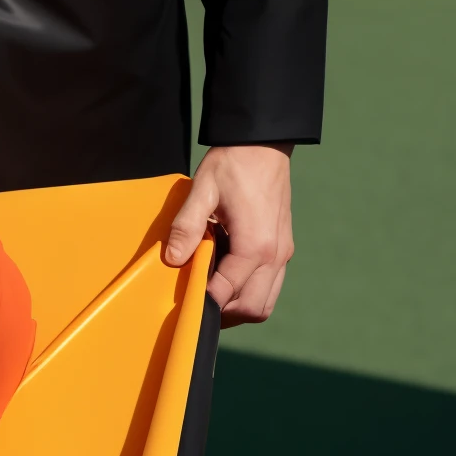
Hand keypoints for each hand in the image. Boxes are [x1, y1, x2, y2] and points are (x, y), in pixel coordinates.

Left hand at [163, 143, 294, 325]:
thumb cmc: (234, 163)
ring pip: (265, 302)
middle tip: (197, 300)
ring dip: (239, 305)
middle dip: (224, 312)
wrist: (264, 143)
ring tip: (212, 290)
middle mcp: (274, 255)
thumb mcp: (203, 190)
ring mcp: (282, 253)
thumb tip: (172, 259)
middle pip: (252, 308)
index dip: (204, 302)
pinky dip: (251, 291)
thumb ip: (186, 226)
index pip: (228, 293)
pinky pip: (271, 285)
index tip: (184, 299)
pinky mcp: (283, 248)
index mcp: (254, 245)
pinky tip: (228, 274)